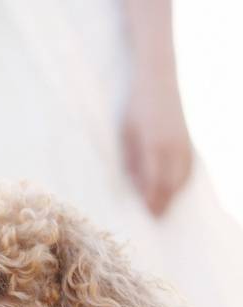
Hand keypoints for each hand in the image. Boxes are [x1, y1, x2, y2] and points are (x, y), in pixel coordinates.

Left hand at [121, 76, 192, 216]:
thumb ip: (132, 161)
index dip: (153, 201)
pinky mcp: (188, 139)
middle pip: (172, 184)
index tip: (147, 215)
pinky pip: (188, 167)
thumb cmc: (134, 108)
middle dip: (164, 202)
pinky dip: (181, 181)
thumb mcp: (126, 135)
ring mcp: (184, 142)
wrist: (157, 80)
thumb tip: (136, 187)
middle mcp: (173, 146)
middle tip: (154, 219)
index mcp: (154, 145)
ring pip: (183, 177)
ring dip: (173, 194)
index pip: (156, 182)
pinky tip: (173, 190)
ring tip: (162, 209)